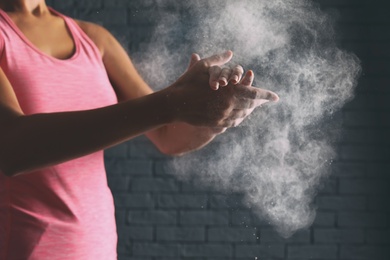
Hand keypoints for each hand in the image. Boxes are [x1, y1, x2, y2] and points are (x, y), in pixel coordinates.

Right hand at [164, 51, 278, 127]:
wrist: (174, 104)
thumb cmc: (187, 82)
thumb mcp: (203, 67)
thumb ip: (219, 60)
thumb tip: (231, 53)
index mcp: (229, 91)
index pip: (254, 94)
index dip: (266, 96)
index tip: (276, 98)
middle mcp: (229, 106)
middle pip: (250, 106)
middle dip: (258, 103)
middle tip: (263, 101)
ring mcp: (222, 117)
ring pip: (242, 115)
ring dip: (248, 111)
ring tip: (252, 107)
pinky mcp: (215, 124)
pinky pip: (232, 123)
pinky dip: (239, 118)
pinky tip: (239, 115)